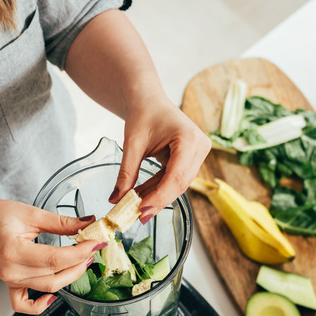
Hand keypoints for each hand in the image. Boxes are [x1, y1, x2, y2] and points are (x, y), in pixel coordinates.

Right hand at [0, 199, 104, 313]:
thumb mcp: (30, 213)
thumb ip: (61, 222)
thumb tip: (87, 223)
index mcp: (13, 251)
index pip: (55, 258)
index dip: (80, 252)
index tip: (95, 243)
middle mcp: (11, 270)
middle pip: (55, 276)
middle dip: (80, 263)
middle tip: (93, 248)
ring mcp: (10, 280)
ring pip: (48, 287)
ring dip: (70, 276)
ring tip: (82, 259)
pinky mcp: (11, 284)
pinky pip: (24, 305)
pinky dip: (40, 305)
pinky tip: (53, 296)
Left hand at [112, 97, 210, 221]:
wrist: (149, 99)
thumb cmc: (143, 113)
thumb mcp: (132, 144)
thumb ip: (126, 173)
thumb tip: (116, 200)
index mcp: (189, 139)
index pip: (176, 176)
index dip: (160, 197)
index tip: (141, 211)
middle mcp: (200, 147)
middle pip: (180, 183)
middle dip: (158, 201)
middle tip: (137, 216)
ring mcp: (198, 153)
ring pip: (178, 184)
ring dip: (157, 196)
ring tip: (136, 207)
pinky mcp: (192, 159)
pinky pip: (175, 179)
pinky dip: (159, 188)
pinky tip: (142, 197)